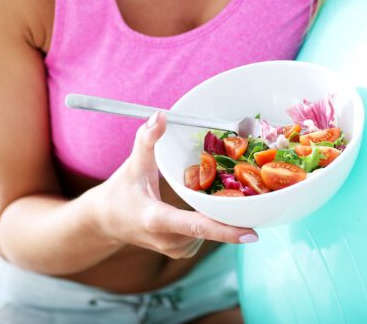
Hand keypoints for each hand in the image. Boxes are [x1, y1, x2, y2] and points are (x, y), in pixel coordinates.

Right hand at [91, 112, 257, 257]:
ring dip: (225, 214)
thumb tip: (161, 115)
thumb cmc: (121, 190)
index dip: (226, 231)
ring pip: (212, 230)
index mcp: (157, 219)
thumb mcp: (133, 164)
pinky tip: (219, 203)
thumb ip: (147, 139)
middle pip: (212, 228)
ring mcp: (177, 249)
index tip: (252, 233)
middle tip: (260, 196)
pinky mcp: (183, 250)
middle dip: (236, 213)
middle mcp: (169, 240)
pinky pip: (208, 234)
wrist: (106, 222)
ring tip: (235, 193)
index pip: (196, 226)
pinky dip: (216, 220)